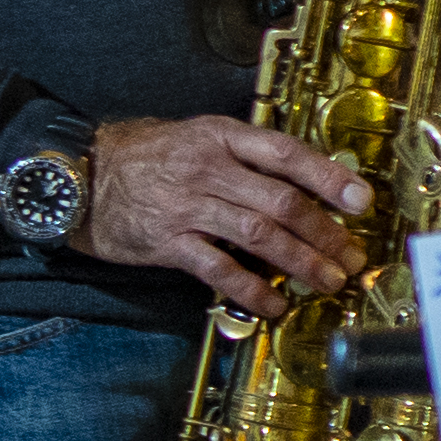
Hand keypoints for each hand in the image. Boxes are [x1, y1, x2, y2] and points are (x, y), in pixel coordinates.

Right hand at [84, 113, 377, 308]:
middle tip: (352, 256)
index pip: (286, 153)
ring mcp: (188, 206)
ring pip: (259, 235)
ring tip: (328, 281)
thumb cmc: (144, 156)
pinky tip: (274, 304)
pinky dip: (251, 289)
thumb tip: (302, 180)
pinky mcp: (168, 242)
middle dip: (325, 233)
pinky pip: (218, 269)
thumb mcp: (196, 136)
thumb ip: (244, 155)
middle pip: (281, 201)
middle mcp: (208, 168)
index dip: (328, 177)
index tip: (362, 199)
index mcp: (221, 137)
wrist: (78, 175)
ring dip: (301, 262)